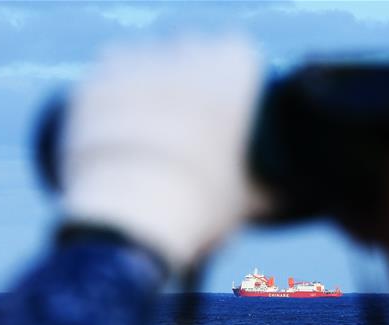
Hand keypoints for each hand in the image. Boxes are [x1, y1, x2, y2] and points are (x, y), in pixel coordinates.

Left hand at [61, 35, 264, 270]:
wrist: (132, 214)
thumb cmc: (201, 206)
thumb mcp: (248, 200)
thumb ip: (272, 190)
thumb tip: (293, 199)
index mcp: (233, 74)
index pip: (238, 50)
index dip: (234, 73)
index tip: (230, 98)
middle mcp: (185, 56)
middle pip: (190, 46)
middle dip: (189, 71)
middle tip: (188, 114)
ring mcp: (137, 64)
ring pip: (145, 54)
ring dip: (148, 75)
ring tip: (148, 116)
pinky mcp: (95, 82)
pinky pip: (105, 71)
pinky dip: (112, 89)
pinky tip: (115, 114)